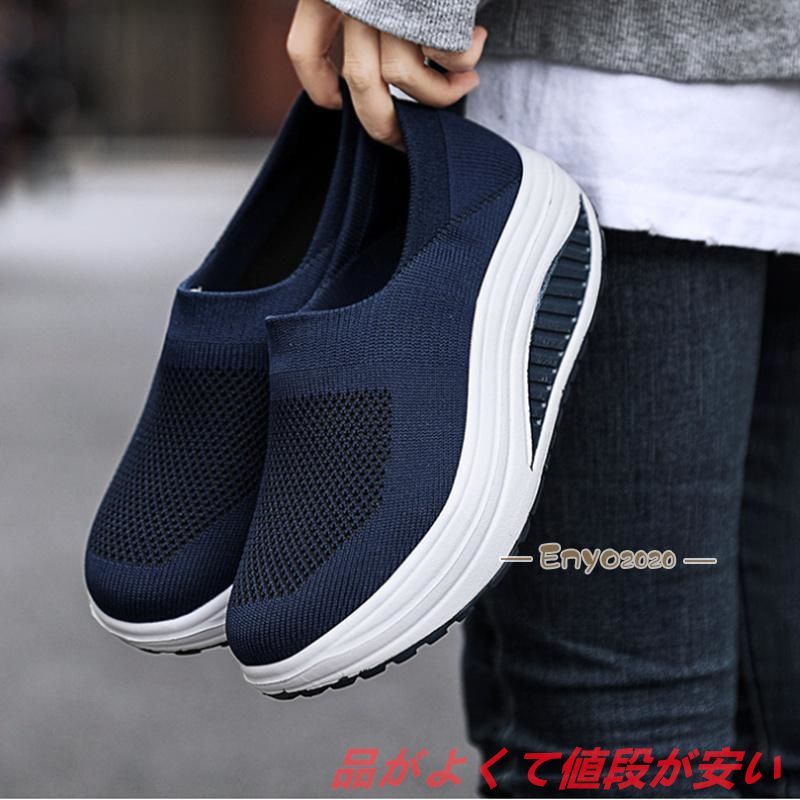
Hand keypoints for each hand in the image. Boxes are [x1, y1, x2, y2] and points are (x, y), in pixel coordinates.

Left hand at [287, 0, 486, 147]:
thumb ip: (360, 7)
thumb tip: (361, 73)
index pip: (304, 46)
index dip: (317, 86)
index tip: (333, 104)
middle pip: (361, 85)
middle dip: (384, 126)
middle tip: (404, 138)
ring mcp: (396, 2)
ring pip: (404, 81)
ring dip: (439, 98)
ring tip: (464, 84)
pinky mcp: (434, 7)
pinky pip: (444, 58)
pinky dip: (462, 64)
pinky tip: (477, 45)